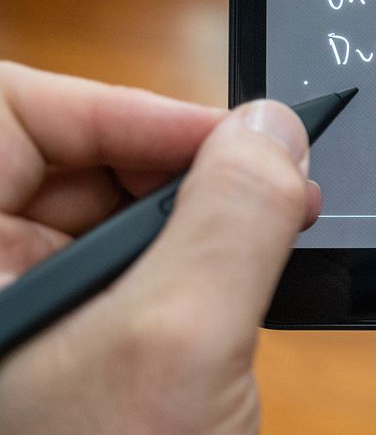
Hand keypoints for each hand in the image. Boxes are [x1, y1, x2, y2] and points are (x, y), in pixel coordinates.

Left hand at [0, 65, 320, 433]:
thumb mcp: (180, 346)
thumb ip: (231, 217)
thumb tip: (273, 126)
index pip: (15, 112)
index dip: (125, 107)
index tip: (229, 143)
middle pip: (68, 155)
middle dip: (177, 165)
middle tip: (266, 188)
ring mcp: (20, 311)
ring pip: (106, 208)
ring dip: (193, 215)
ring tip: (259, 242)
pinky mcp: (61, 342)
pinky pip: (128, 263)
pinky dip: (189, 260)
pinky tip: (235, 282)